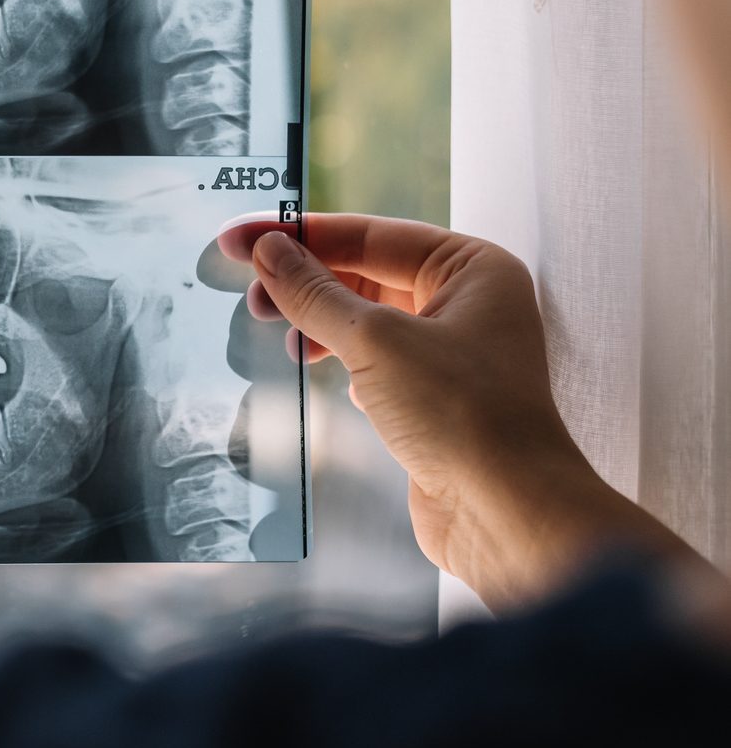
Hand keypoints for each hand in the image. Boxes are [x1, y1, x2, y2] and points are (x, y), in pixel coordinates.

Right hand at [219, 215, 609, 603]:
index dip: (299, 234)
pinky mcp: (434, 394)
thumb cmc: (465, 417)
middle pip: (367, 271)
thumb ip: (315, 293)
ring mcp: (453, 350)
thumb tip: (270, 251)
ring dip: (318, 321)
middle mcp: (468, 302)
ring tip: (280, 335)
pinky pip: (375, 357)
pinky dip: (340, 356)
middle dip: (306, 280)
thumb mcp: (375, 341)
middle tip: (252, 292)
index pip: (370, 234)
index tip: (241, 238)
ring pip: (367, 316)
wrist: (506, 513)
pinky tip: (319, 367)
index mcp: (472, 268)